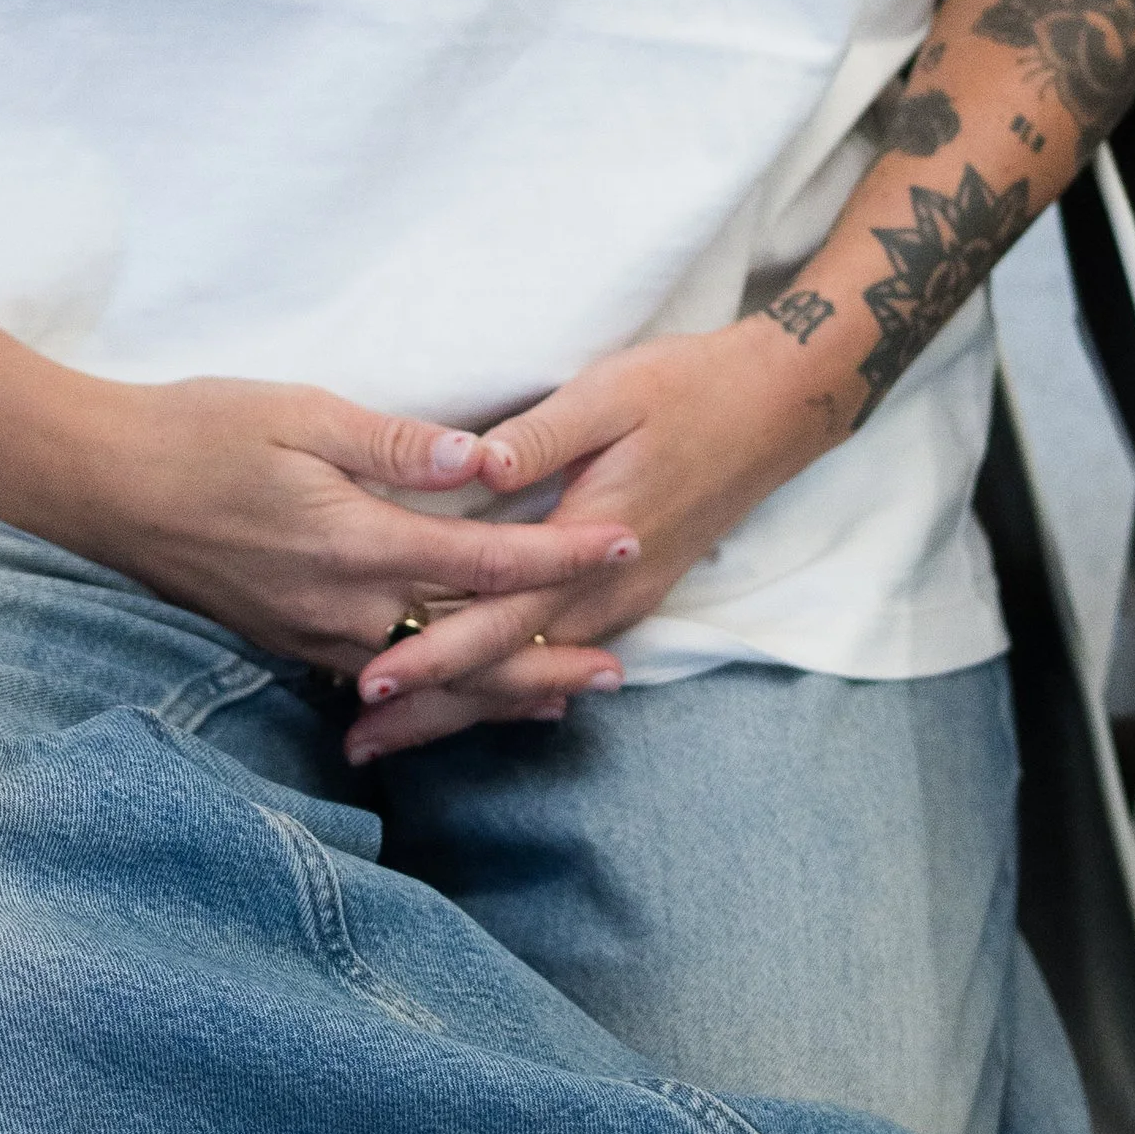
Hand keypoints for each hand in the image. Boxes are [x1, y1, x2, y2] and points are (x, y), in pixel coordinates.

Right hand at [33, 371, 643, 699]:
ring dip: (500, 689)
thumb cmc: (197, 430)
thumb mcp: (297, 411)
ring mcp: (311, 634)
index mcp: (351, 540)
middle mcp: (338, 606)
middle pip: (467, 646)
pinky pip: (382, 680)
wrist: (99, 484)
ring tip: (566, 696)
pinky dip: (438, 692)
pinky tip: (466, 692)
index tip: (622, 543)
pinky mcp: (288, 642)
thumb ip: (392, 442)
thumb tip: (480, 459)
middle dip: (548, 655)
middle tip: (621, 667)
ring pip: (427, 678)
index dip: (558, 555)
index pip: (481, 560)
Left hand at [343, 320, 839, 764]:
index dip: (433, 654)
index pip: (500, 618)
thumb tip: (481, 468)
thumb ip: (544, 433)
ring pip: (532, 673)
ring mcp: (623, 599)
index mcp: (593, 544)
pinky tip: (473, 703)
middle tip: (356, 746)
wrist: (778, 407)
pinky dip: (508, 686)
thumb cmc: (687, 387)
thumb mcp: (612, 391)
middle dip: (432, 709)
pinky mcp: (629, 593)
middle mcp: (608, 591)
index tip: (369, 685)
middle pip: (507, 669)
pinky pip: (558, 656)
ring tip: (393, 738)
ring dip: (463, 707)